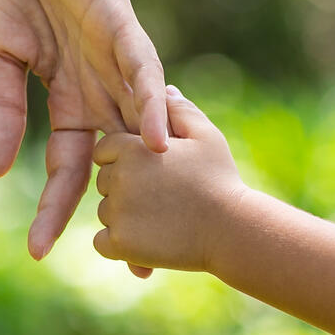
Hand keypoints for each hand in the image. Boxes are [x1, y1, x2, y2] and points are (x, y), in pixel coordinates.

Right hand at [0, 0, 167, 268]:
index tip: (41, 253)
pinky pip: (143, 74)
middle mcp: (103, 92)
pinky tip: (155, 142)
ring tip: (161, 220)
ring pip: (141, 128)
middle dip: (126, 213)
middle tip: (142, 266)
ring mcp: (119, 65)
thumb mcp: (0, 60)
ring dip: (151, 174)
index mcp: (73, 102)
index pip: (68, 169)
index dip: (56, 209)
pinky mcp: (124, 31)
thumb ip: (2, 112)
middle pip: (119, 165)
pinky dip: (151, 106)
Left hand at [92, 86, 246, 271]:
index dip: (124, 160)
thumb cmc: (221, 180)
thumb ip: (181, 110)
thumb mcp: (207, 137)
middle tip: (162, 198)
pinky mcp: (120, 244)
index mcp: (133, 148)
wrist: (232, 229)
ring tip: (163, 219)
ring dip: (125, 217)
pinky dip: (120, 245)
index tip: (151, 173)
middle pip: (104, 181)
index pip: (105, 150)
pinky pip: (103, 243)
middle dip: (124, 188)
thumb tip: (165, 90)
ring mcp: (117, 212)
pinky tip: (149, 240)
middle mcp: (118, 177)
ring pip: (106, 213)